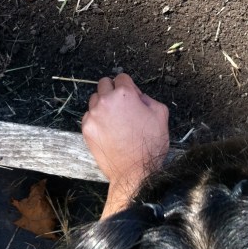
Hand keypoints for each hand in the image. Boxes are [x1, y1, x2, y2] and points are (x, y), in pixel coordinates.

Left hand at [82, 74, 168, 192]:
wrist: (135, 171)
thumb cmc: (149, 145)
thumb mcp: (160, 114)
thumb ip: (148, 98)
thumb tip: (137, 95)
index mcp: (124, 94)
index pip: (121, 77)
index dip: (128, 86)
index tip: (130, 95)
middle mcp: (105, 101)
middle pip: (104, 83)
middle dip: (113, 90)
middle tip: (121, 104)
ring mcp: (93, 115)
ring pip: (94, 99)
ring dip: (103, 104)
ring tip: (114, 119)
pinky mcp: (86, 129)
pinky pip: (88, 116)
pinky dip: (96, 119)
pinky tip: (108, 130)